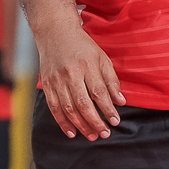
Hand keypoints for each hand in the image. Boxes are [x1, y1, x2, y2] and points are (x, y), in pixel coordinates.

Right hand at [37, 15, 125, 140]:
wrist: (55, 32)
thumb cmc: (82, 46)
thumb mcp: (101, 58)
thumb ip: (111, 80)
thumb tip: (120, 102)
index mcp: (86, 65)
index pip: (99, 92)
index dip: (107, 109)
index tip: (115, 121)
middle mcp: (70, 73)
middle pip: (83, 104)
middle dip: (95, 122)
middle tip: (105, 133)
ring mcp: (56, 80)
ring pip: (68, 109)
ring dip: (81, 125)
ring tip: (92, 135)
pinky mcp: (47, 84)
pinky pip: (54, 108)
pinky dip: (63, 122)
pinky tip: (72, 132)